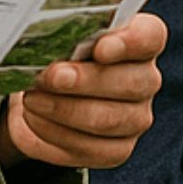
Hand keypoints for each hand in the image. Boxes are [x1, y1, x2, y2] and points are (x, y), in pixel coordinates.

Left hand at [0, 13, 165, 170]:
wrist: (47, 90)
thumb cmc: (62, 53)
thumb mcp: (64, 35)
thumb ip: (67, 33)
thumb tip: (52, 41)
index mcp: (142, 40)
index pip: (149, 37)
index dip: (129, 43)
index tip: (100, 48)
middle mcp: (146, 80)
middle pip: (129, 83)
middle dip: (84, 81)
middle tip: (51, 77)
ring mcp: (135, 119)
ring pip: (106, 120)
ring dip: (62, 109)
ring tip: (32, 99)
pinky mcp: (115, 150)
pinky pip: (87, 148)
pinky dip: (53, 134)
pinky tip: (34, 119)